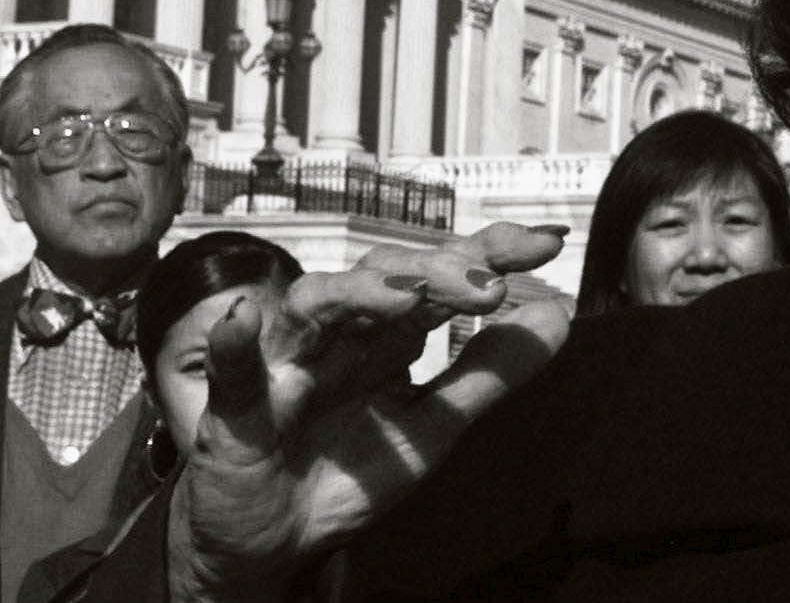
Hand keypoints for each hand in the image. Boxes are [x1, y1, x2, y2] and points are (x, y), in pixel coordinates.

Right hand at [168, 222, 570, 602]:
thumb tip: (559, 315)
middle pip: (386, 275)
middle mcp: (340, 333)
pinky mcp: (232, 409)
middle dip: (439, 272)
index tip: (546, 243)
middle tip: (490, 285)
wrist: (273, 546)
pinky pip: (230, 371)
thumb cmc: (348, 474)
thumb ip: (489, 373)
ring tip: (406, 293)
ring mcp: (286, 363)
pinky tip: (242, 320)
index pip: (441, 275)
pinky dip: (232, 345)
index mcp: (389, 334)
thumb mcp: (432, 429)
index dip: (489, 252)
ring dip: (360, 291)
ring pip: (317, 303)